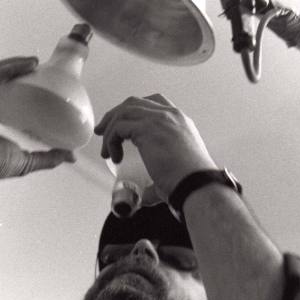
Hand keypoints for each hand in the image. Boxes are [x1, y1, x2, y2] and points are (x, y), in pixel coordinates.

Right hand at [0, 56, 75, 181]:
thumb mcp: (27, 160)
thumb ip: (49, 158)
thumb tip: (72, 157)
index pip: (7, 95)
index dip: (23, 87)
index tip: (42, 83)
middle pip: (3, 80)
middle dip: (20, 71)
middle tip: (41, 70)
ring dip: (18, 64)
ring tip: (36, 62)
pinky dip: (12, 65)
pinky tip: (29, 63)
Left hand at [94, 94, 215, 199]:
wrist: (196, 185)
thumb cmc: (189, 184)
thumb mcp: (174, 172)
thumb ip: (157, 181)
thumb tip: (144, 196)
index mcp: (180, 121)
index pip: (154, 102)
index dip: (133, 110)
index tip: (121, 124)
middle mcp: (171, 115)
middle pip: (134, 102)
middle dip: (115, 115)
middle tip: (103, 131)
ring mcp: (159, 119)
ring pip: (124, 112)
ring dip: (110, 129)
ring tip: (105, 150)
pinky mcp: (148, 129)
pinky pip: (119, 127)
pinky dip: (112, 140)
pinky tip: (113, 156)